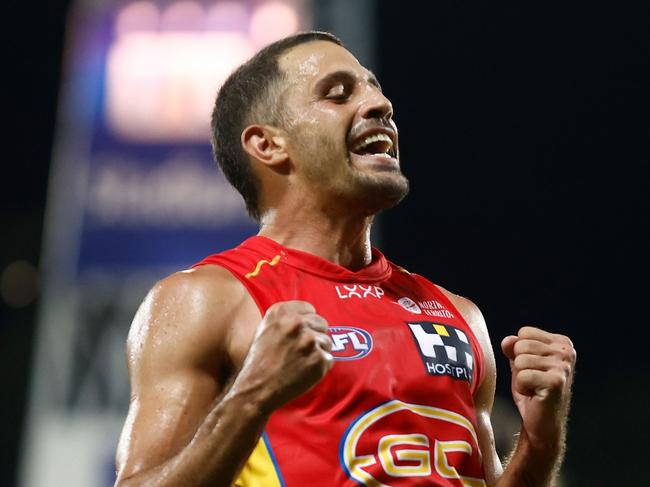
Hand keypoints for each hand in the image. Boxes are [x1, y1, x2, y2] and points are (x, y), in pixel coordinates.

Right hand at [235, 301, 333, 413]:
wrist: (257, 388)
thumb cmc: (260, 361)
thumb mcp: (265, 329)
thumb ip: (286, 318)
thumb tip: (308, 315)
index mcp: (281, 312)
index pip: (309, 309)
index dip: (306, 323)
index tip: (300, 334)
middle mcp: (296, 322)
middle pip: (322, 323)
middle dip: (315, 336)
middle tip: (300, 351)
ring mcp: (309, 340)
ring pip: (327, 342)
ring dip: (318, 352)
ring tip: (299, 363)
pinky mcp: (319, 358)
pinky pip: (329, 359)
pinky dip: (320, 367)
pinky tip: (304, 372)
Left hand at [501, 326, 575, 453]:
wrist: (541, 424)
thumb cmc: (532, 391)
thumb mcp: (520, 363)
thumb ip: (513, 347)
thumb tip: (508, 340)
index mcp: (561, 343)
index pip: (524, 332)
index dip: (520, 352)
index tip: (532, 368)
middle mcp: (566, 352)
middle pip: (521, 345)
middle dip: (519, 365)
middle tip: (532, 381)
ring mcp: (563, 366)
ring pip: (520, 360)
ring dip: (520, 377)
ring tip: (533, 388)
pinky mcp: (556, 382)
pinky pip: (522, 375)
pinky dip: (522, 388)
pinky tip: (535, 395)